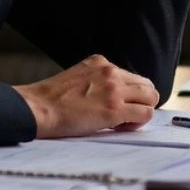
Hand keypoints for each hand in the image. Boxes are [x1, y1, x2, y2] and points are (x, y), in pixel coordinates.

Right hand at [13, 54, 159, 137]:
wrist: (38, 108)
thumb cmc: (51, 99)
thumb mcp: (77, 77)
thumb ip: (97, 80)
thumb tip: (111, 95)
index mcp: (100, 62)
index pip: (131, 75)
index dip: (129, 93)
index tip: (118, 104)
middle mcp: (110, 71)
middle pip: (146, 85)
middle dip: (141, 101)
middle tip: (126, 115)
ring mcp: (114, 89)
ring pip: (151, 97)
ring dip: (142, 111)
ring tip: (123, 122)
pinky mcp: (115, 109)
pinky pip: (145, 113)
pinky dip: (138, 123)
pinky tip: (121, 127)